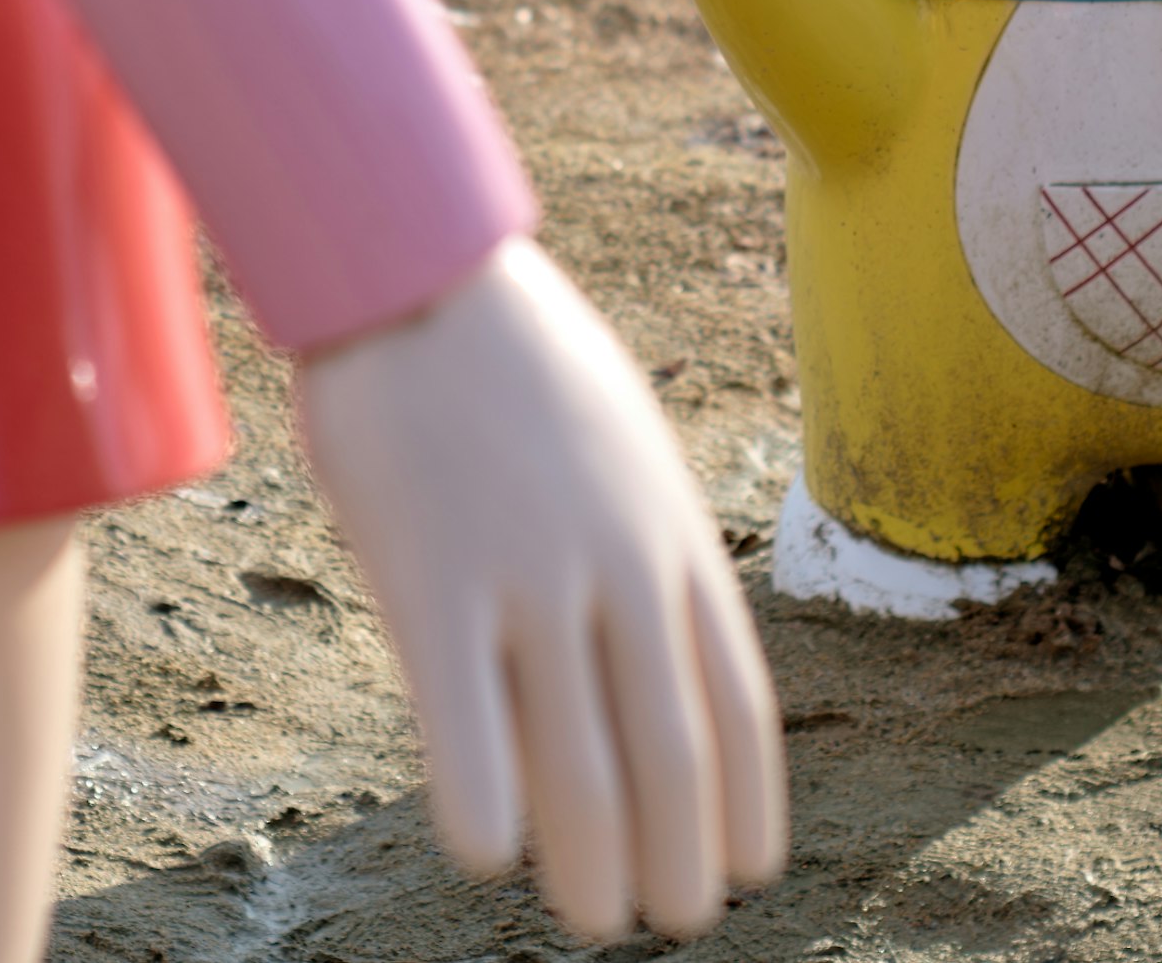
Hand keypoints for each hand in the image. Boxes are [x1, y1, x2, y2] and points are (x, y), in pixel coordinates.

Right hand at [294, 240, 786, 941]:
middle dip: (679, 863)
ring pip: (581, 769)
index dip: (745, 803)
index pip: (737, 704)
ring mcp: (528, 577)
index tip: (742, 870)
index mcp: (672, 535)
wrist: (416, 264)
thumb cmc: (511, 361)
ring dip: (593, 868)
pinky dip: (488, 812)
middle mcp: (618, 567)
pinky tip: (486, 854)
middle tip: (665, 924)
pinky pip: (466, 731)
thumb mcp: (621, 446)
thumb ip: (638, 548)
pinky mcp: (431, 582)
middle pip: (670, 757)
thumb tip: (638, 656)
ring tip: (594, 919)